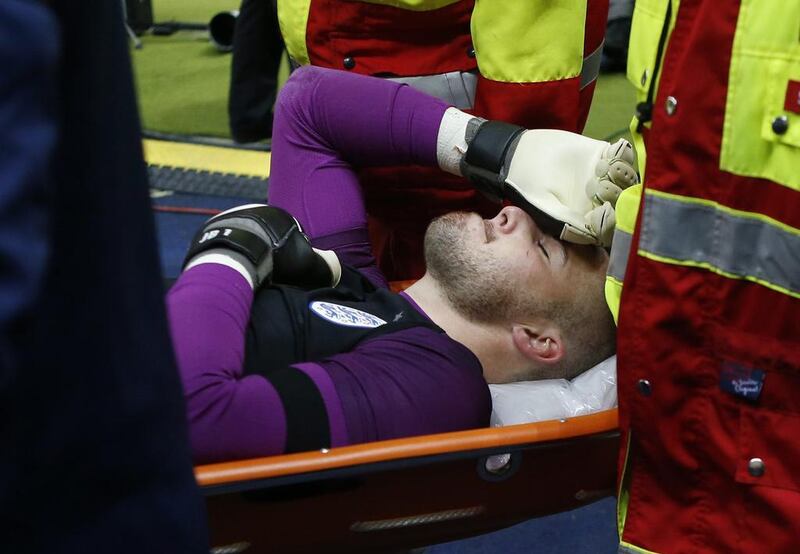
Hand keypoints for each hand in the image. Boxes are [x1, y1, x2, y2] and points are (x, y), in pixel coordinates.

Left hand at [183, 204, 340, 288]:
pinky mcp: (210, 229)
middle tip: (270, 277)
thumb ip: (327, 266)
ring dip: (248, 255)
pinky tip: (233, 271)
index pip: (292, 237)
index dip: (294, 258)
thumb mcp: (312, 266)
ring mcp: (230, 218)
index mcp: (280, 215)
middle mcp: (255, 211)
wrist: (234, 256)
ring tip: (250, 276)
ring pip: (244, 240)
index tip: (290, 275)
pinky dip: (229, 257)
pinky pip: (224, 246)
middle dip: (270, 254)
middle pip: (267, 238)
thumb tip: (333, 267)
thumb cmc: (277, 261)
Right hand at [461, 121, 637, 246]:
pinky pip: (624, 156)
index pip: (612, 225)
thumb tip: (596, 235)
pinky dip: (623, 155)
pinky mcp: (603, 155)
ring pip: (628, 179)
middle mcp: (601, 200)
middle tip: (600, 186)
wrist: (519, 156)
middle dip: (619, 194)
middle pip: (625, 202)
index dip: (613, 220)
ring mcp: (605, 177)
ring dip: (622, 173)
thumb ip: (569, 222)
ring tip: (604, 167)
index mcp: (588, 219)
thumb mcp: (544, 208)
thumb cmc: (527, 187)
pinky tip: (609, 155)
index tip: (603, 210)